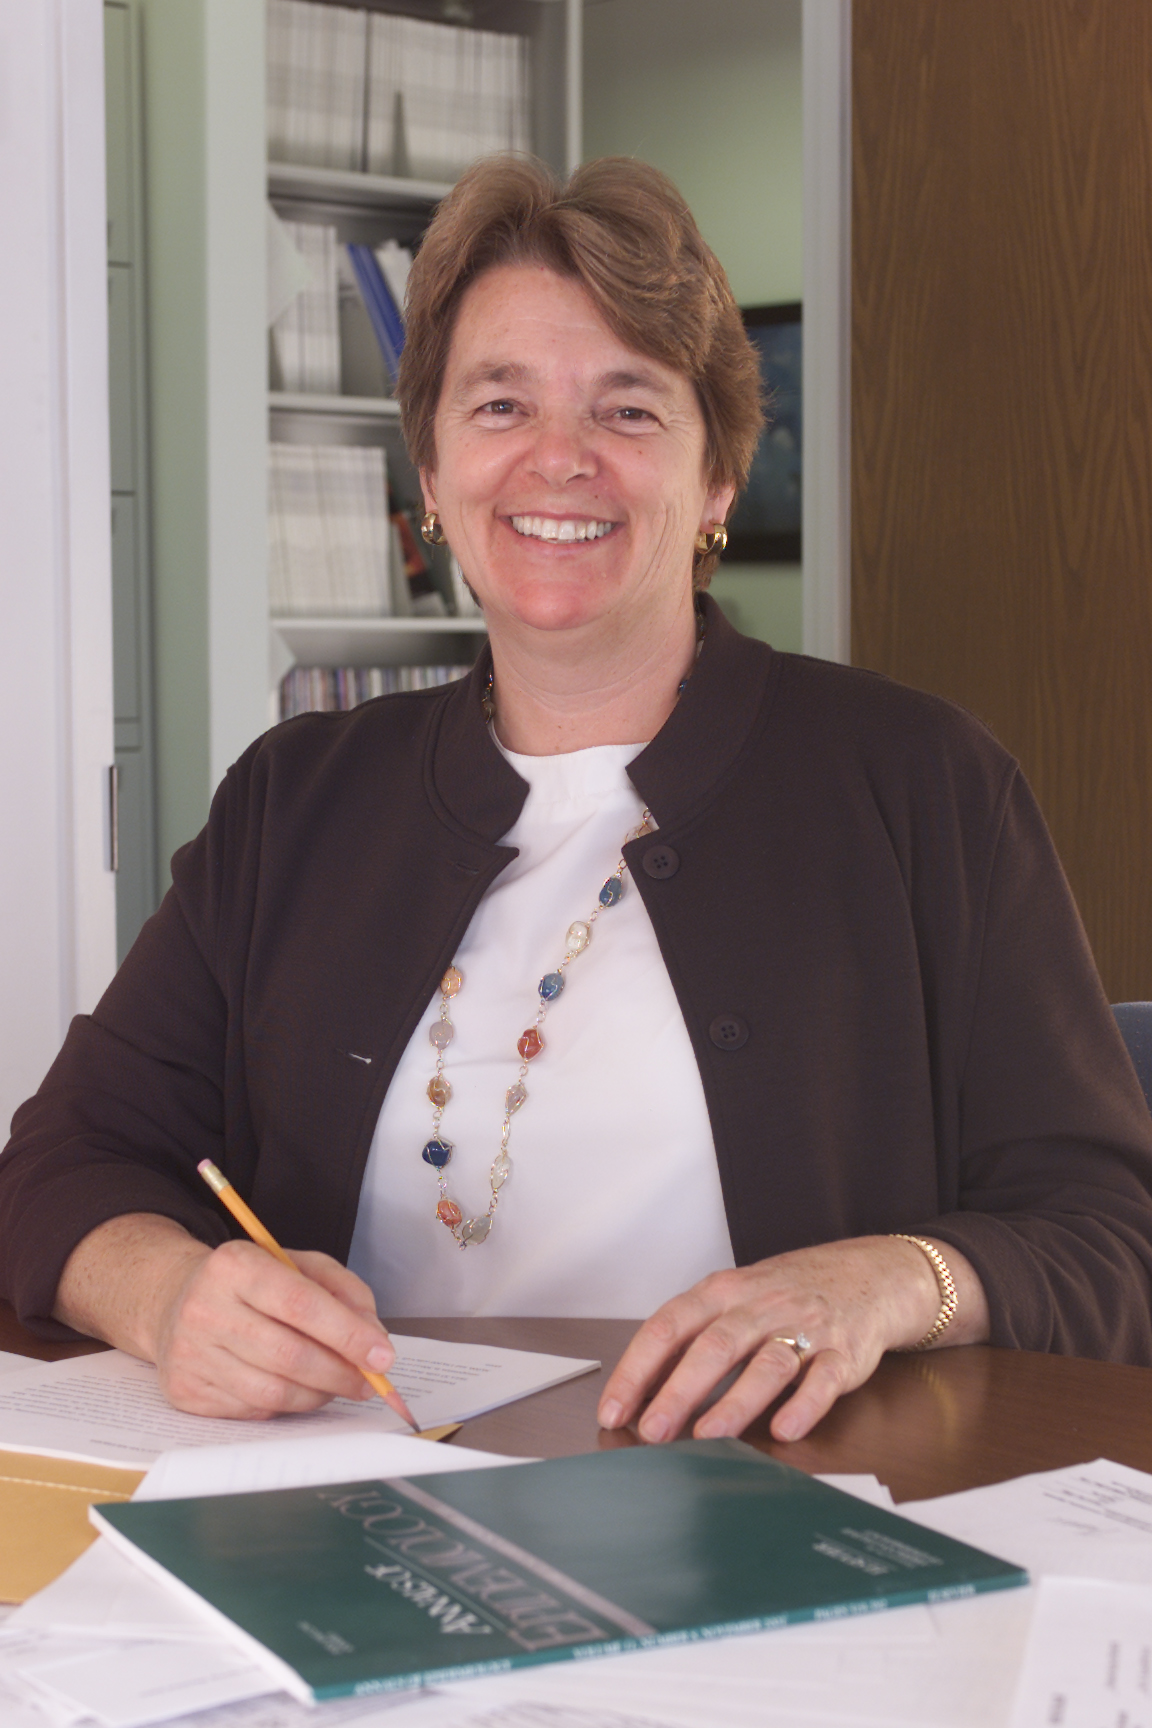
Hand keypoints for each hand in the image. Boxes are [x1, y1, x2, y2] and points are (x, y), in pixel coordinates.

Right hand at [55, 1214, 395, 1418]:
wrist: (174, 1301)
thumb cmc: (250, 1282)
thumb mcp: (297, 1264)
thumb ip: (343, 1291)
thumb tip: (374, 1338)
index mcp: (235, 1265)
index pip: (301, 1304)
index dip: (347, 1334)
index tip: (382, 1356)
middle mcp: (206, 1308)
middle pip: (290, 1355)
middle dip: (341, 1373)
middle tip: (370, 1381)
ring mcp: (190, 1354)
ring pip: (274, 1392)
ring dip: (319, 1394)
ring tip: (336, 1384)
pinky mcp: (185, 1391)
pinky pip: (253, 1410)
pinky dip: (287, 1405)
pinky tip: (298, 1389)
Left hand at [597, 1235, 988, 1444]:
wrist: (867, 1273)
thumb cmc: (785, 1296)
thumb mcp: (733, 1301)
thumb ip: (692, 1340)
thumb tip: (640, 1394)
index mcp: (723, 1292)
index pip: (670, 1325)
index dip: (639, 1368)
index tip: (615, 1409)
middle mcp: (761, 1306)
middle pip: (714, 1346)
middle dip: (680, 1391)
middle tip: (652, 1431)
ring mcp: (804, 1327)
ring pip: (766, 1363)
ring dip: (735, 1402)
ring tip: (708, 1438)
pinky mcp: (844, 1352)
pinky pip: (824, 1378)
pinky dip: (804, 1404)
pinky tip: (785, 1429)